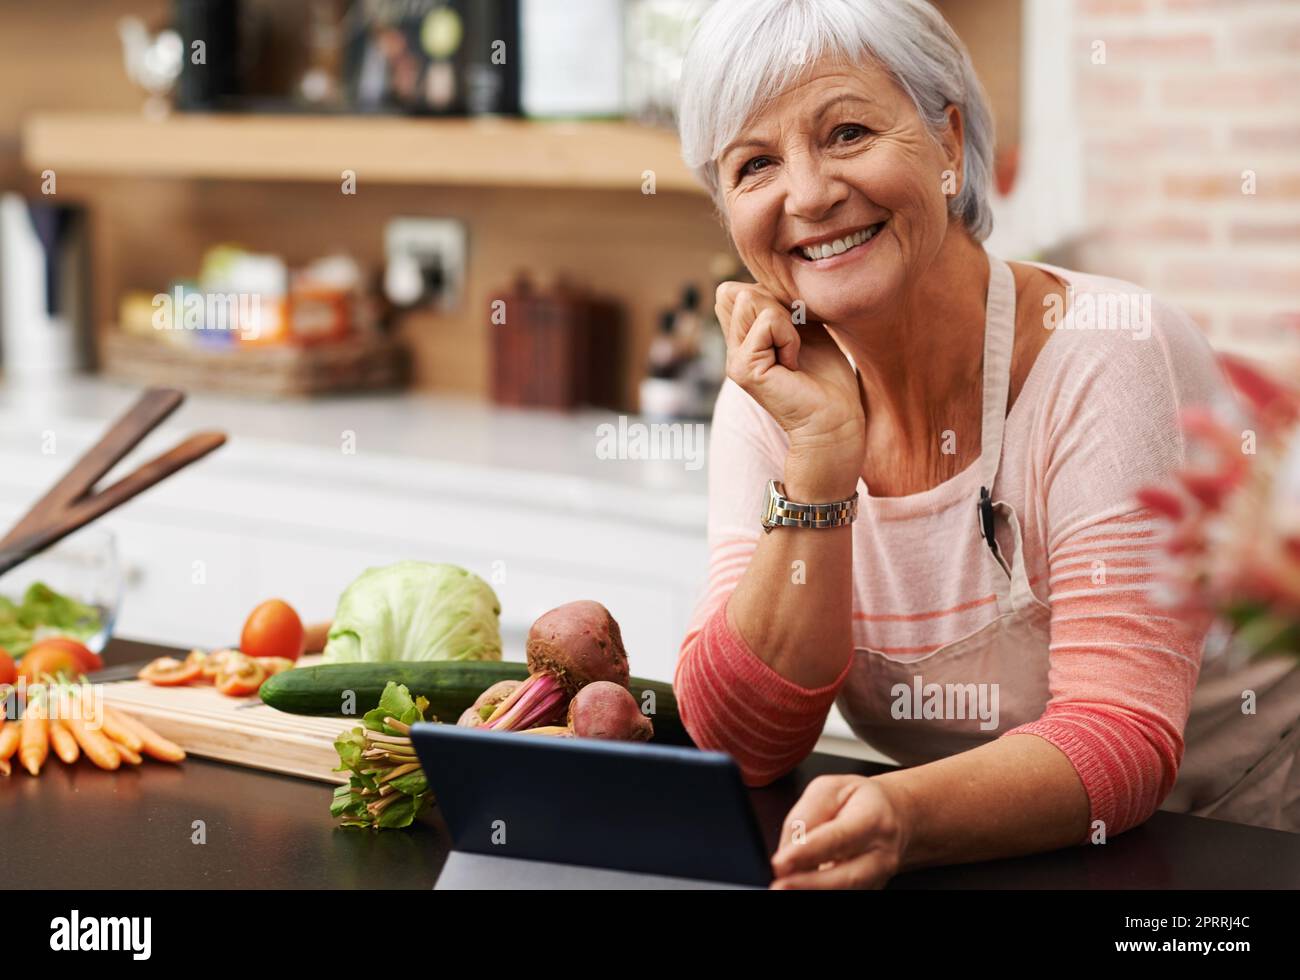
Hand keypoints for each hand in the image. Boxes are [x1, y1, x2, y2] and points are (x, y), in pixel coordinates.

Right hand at [715, 282, 864, 498]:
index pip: (736, 290)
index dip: (771, 297)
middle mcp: (733, 348)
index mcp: (743, 339)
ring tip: (794, 353)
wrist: (836, 419)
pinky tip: (794, 364)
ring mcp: (734, 359)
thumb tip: (750, 286)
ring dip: (785, 322)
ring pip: (750, 299)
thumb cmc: (827, 377)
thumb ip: (778, 304)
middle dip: (778, 306)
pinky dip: (790, 337)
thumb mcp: (803, 327)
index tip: (793, 331)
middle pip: (740, 291)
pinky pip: (767, 322)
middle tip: (795, 344)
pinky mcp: (744, 368)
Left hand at [769, 775, 909, 888]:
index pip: (838, 838)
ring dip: (812, 891)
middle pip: (846, 877)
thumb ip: (806, 815)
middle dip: (809, 884)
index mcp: (873, 819)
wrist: (894, 817)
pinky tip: (798, 887)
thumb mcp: (830, 789)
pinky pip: (843, 894)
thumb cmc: (859, 800)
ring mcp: (878, 877)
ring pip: (845, 891)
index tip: (780, 862)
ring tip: (784, 888)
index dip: (807, 853)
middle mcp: (881, 854)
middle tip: (779, 885)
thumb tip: (788, 847)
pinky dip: (818, 892)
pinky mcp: (869, 890)